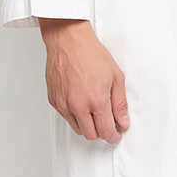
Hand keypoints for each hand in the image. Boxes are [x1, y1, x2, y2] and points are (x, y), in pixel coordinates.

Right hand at [37, 19, 129, 143]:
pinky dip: (75, 115)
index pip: (105, 131)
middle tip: (107, 123)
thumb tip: (123, 122)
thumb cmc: (92, 54)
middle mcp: (78, 105)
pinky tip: (81, 102)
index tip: (116, 134)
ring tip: (94, 110)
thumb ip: (120, 103)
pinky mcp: (54, 100)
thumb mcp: (116, 77)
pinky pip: (66, 118)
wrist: (69, 40)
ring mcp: (63, 104)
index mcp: (96, 100)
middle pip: (91, 135)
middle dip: (101, 132)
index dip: (113, 136)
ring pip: (77, 129)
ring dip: (87, 125)